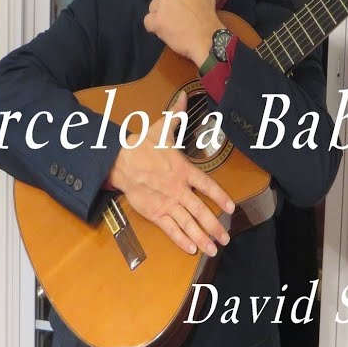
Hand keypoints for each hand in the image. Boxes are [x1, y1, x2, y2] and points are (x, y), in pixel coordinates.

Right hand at [109, 91, 235, 255]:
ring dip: (202, 237)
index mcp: (182, 169)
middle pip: (200, 211)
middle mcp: (177, 189)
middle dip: (214, 226)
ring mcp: (166, 202)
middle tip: (226, 237)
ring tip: (214, 248)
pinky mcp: (154, 212)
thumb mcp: (160, 129)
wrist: (117, 161)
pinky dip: (181, 239)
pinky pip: (170, 229)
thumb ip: (175, 116)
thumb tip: (183, 97)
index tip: (230, 208)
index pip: (207, 185)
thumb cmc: (140, 146)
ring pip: (187, 223)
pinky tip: (192, 249)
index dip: (219, 197)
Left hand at [144, 0, 220, 64]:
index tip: (186, 6)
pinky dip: (154, 27)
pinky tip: (166, 30)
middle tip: (182, 17)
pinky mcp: (156, 20)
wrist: (207, 37)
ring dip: (160, 16)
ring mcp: (161, 4)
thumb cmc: (207, 14)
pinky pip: (148, 21)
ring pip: (153, 8)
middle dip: (168, 6)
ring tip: (174, 24)